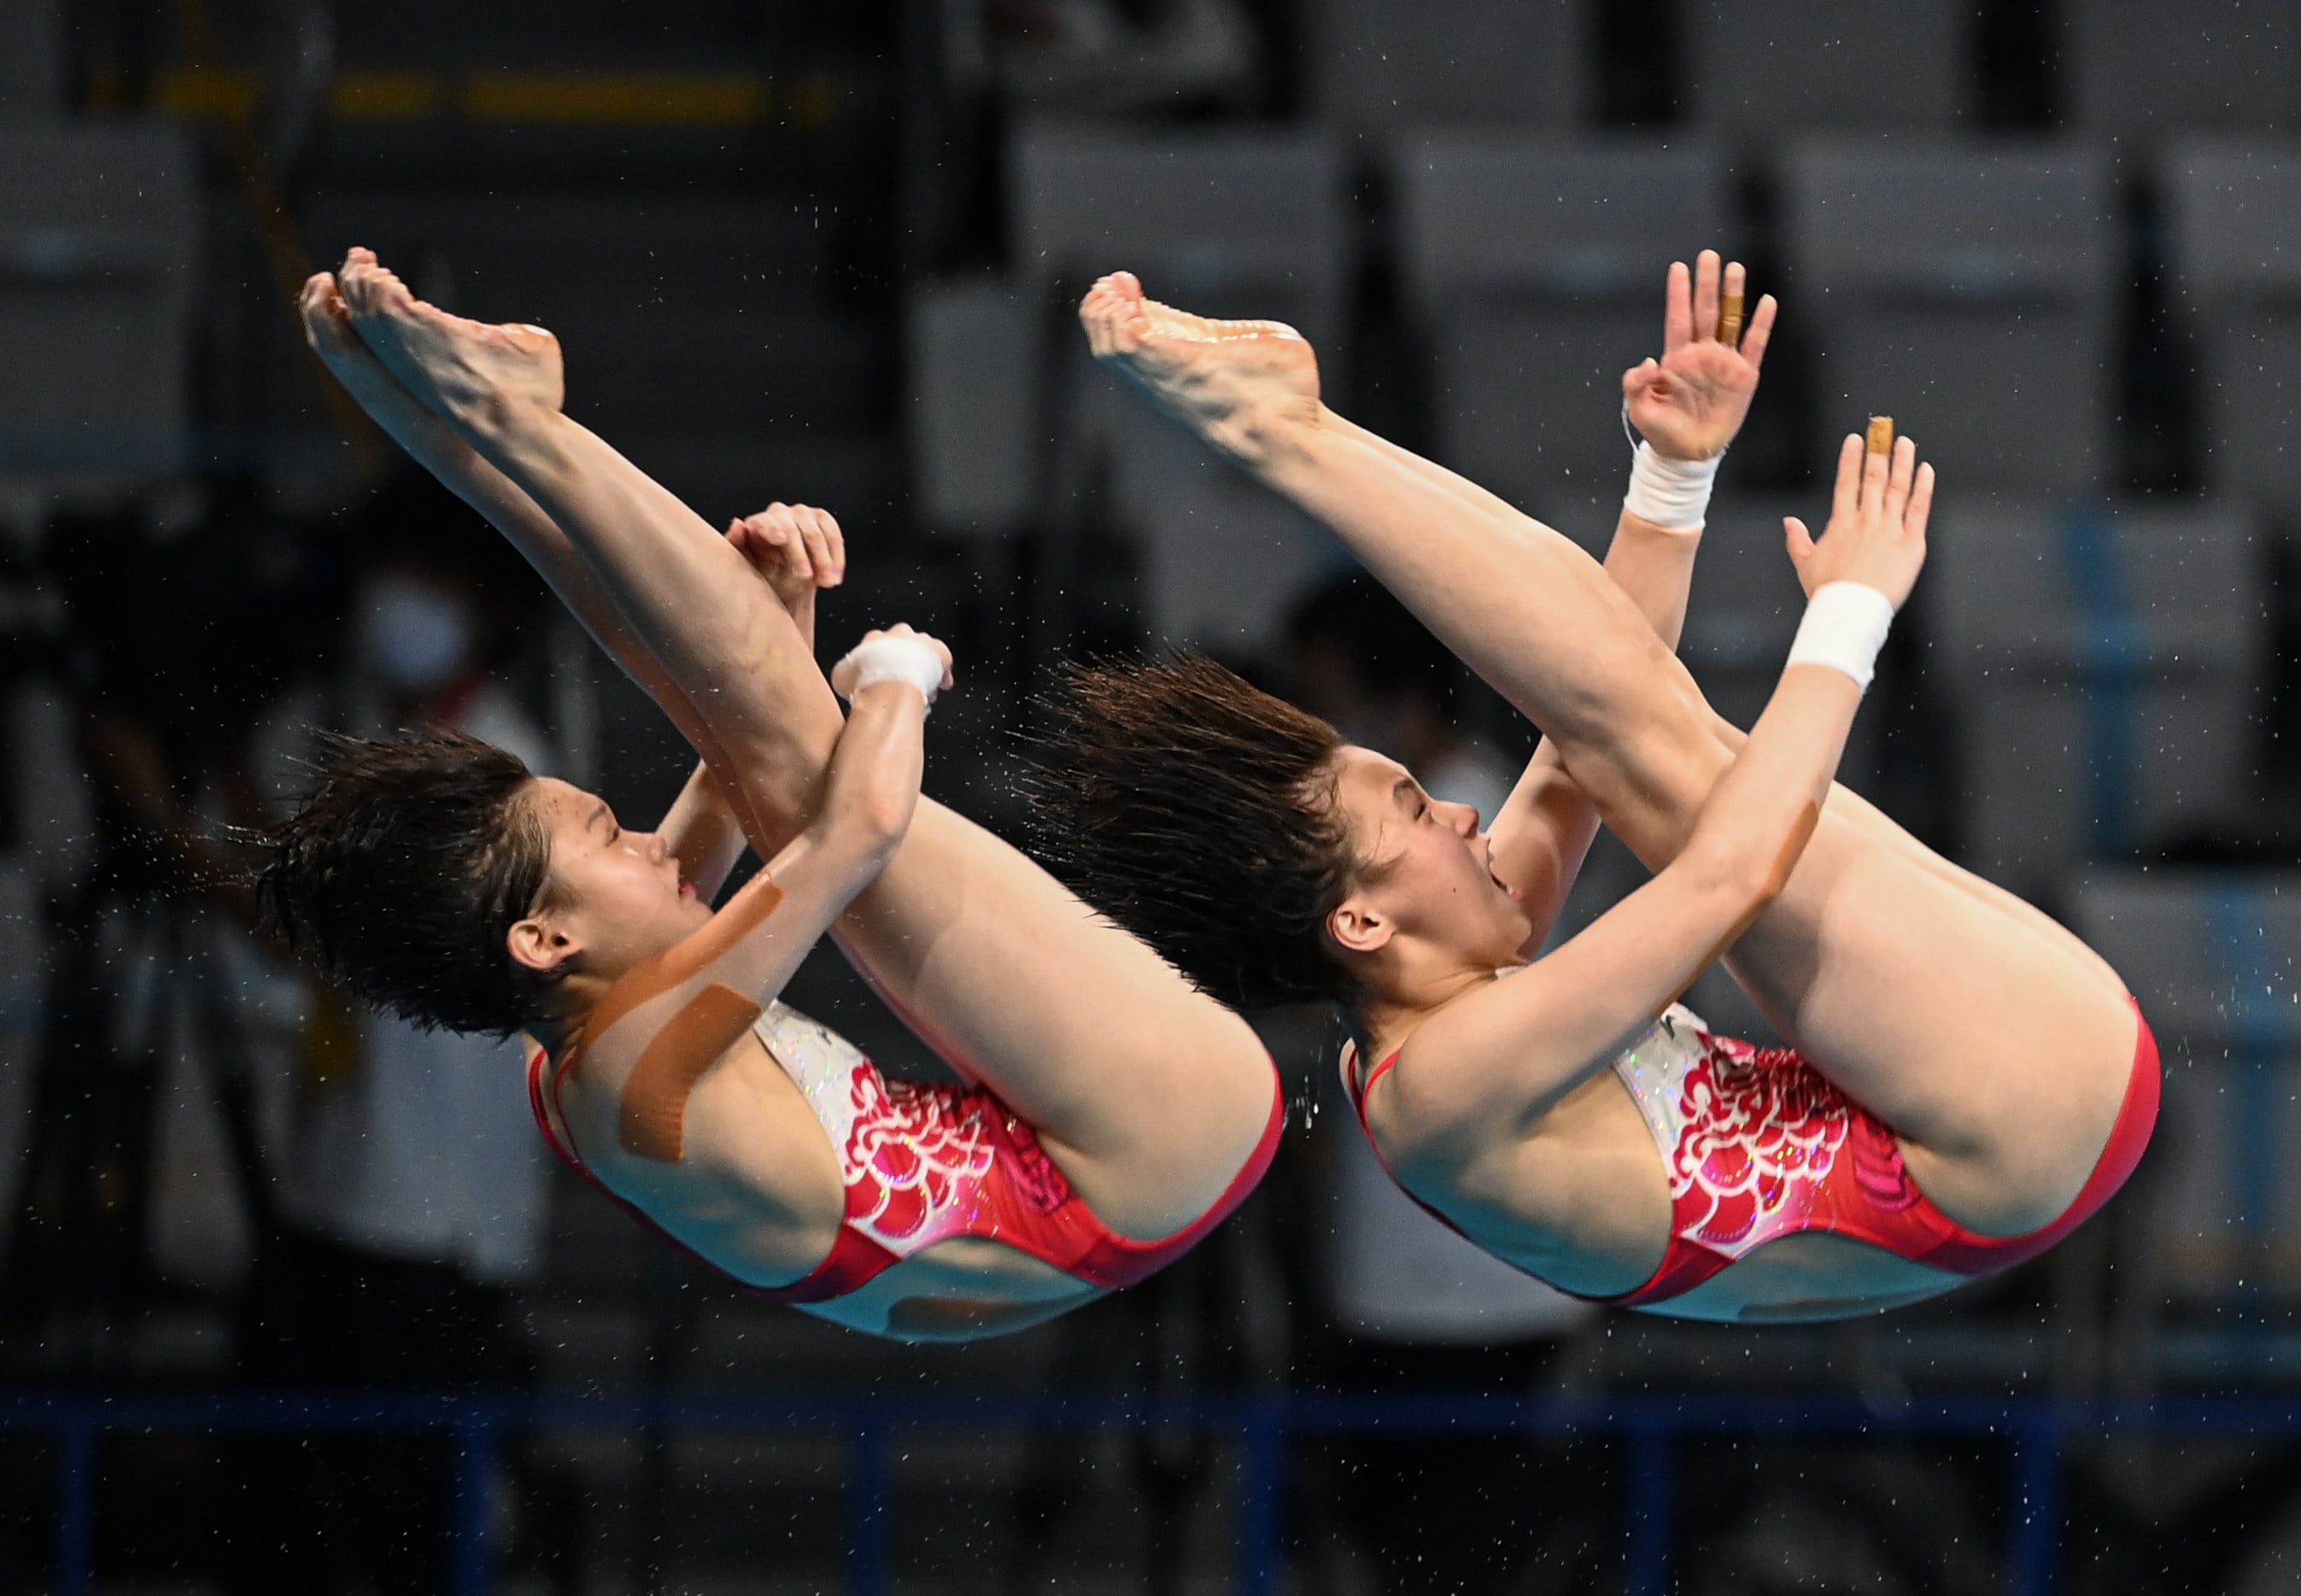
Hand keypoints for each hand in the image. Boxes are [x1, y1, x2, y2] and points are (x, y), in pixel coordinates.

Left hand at [727, 502, 843, 643]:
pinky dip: (837, 557)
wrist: (786, 588)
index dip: (773, 529)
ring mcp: (803, 514)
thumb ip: (738, 546)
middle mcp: (780, 514)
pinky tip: (836, 575)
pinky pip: (834, 535)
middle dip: (802, 554)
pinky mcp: (822, 520)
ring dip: (824, 559)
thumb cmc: (764, 577)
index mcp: (758, 524)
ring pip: (817, 532)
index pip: (765, 521)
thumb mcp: (746, 568)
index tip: (781, 540)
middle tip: (807, 577)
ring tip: (827, 582)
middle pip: (793, 529)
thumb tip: (738, 523)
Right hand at [830, 623, 953, 699]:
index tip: (883, 677)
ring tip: (923, 688)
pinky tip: (940, 687)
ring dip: (925, 667)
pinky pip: (944, 659)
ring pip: (926, 652)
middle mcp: (898, 634)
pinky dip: (944, 673)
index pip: (879, 646)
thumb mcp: (842, 678)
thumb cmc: (865, 682)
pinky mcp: (939, 650)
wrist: (889, 685)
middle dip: (906, 662)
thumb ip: (846, 673)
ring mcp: (920, 641)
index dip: (882, 663)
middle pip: (905, 646)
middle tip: (905, 683)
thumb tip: (844, 677)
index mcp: (873, 639)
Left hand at [1623, 250, 1777, 461]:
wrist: (1688, 454)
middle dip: (1706, 284)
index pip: (1678, 318)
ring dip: (1733, 295)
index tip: (1678, 267)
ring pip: (1730, 321)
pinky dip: (1761, 324)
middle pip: (1705, 311)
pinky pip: (1755, 345)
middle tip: (1708, 256)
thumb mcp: (1640, 410)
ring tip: (1735, 268)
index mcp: (1675, 358)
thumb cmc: (1662, 431)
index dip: (1678, 294)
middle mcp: (1701, 354)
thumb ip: (1636, 385)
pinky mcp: (1744, 376)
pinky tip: (1766, 302)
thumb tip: (1648, 362)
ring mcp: (1723, 362)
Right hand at [1784, 433, 1933, 609]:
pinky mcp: (1911, 542)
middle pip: (1874, 478)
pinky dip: (1923, 488)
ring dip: (1902, 462)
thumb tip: (1789, 522)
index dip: (1851, 458)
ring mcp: (1890, 529)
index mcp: (1842, 523)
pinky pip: (1919, 509)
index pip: (1846, 482)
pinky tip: (1926, 471)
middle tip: (1883, 430)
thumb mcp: (1804, 564)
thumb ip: (1797, 540)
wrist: (1850, 610)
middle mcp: (1867, 520)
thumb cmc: (1828, 592)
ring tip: (1905, 443)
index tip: (1856, 440)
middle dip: (1878, 452)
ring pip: (1898, 488)